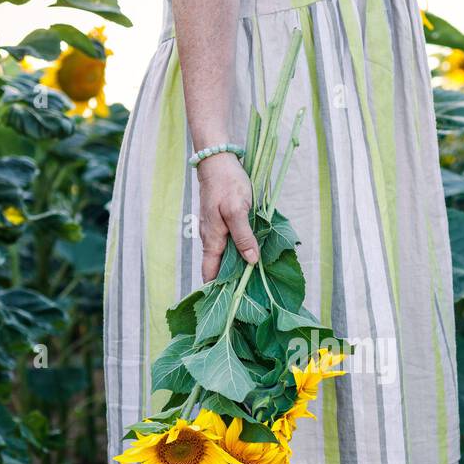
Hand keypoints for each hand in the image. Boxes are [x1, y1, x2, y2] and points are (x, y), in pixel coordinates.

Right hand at [196, 151, 257, 282]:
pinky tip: (250, 254)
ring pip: (223, 256)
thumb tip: (251, 261)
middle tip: (250, 294)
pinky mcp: (220, 222)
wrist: (217, 160)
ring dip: (235, 267)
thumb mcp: (238, 210)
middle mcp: (210, 239)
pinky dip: (237, 252)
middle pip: (217, 268)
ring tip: (253, 279)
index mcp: (212, 240)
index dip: (218, 290)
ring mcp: (214, 231)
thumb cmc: (227, 184)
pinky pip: (227, 244)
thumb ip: (243, 236)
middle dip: (230, 281)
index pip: (210, 274)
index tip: (231, 303)